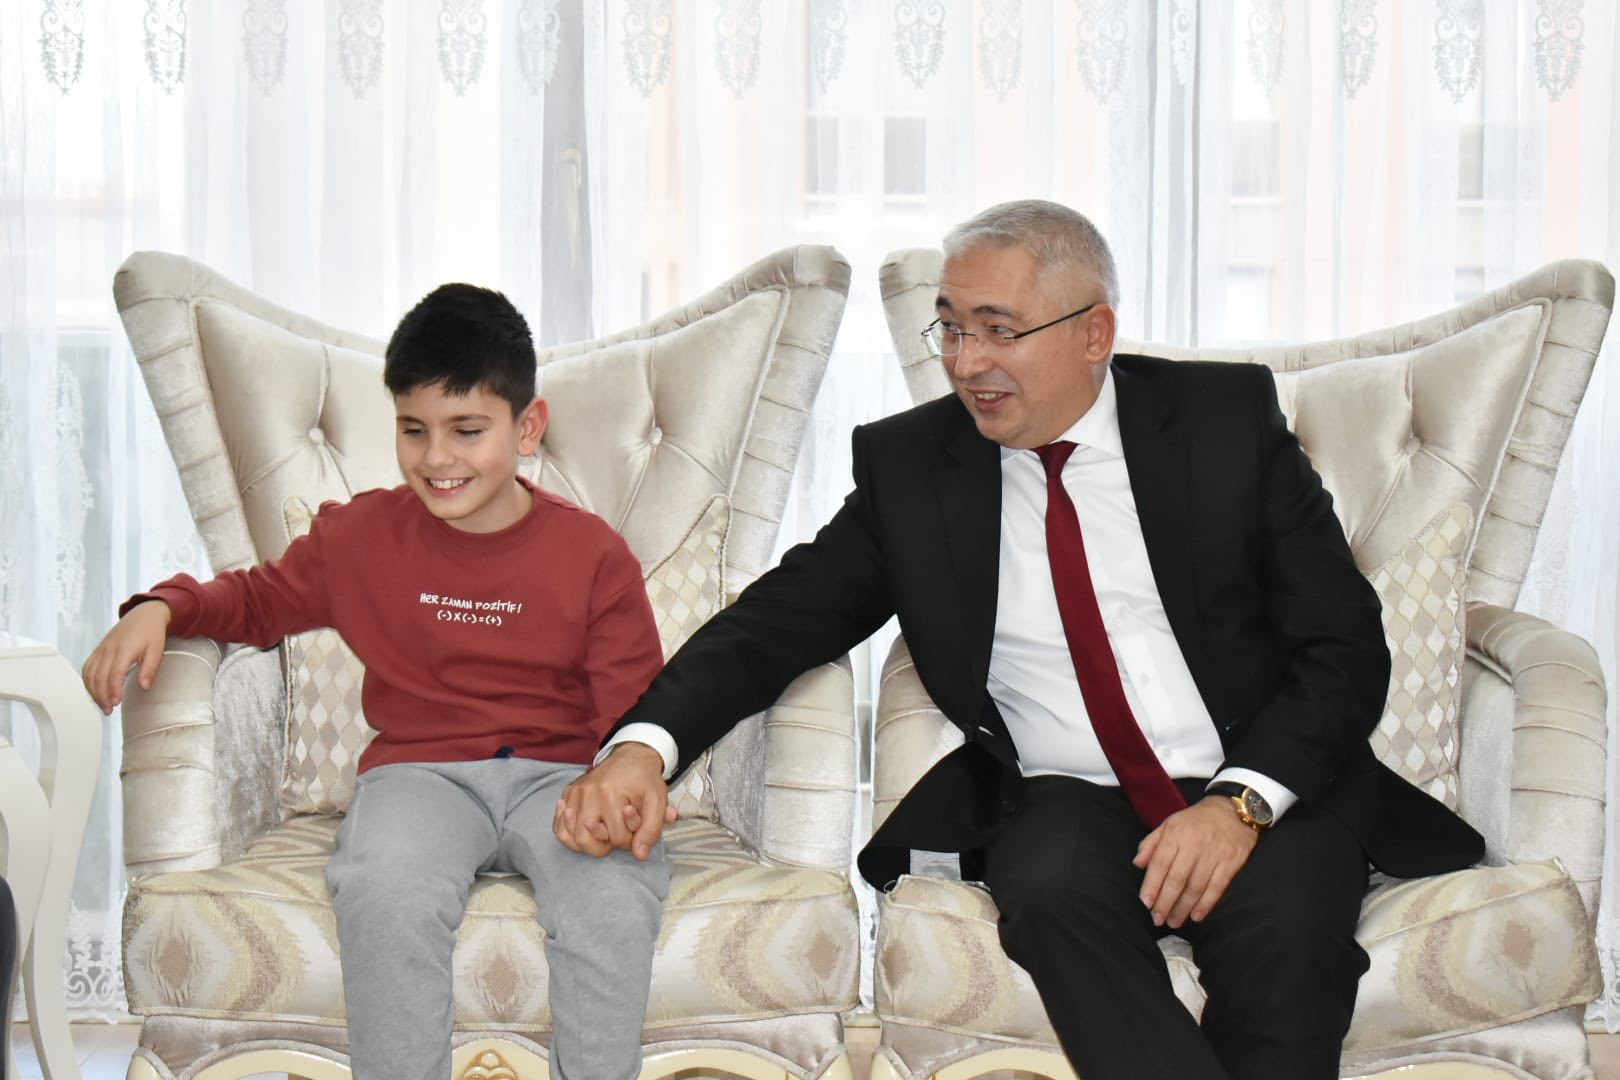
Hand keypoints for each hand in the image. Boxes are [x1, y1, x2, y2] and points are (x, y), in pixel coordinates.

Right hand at [80, 601, 171, 713]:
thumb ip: (150, 669)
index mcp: (124, 649)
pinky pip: (87, 666)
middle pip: (99, 676)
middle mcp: (109, 649)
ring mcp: (101, 649)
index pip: (114, 674)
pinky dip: (87, 681)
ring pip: (90, 673)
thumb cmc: (151, 632)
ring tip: (101, 704)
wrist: (144, 615)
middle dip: (101, 696)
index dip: (113, 690)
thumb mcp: (156, 650)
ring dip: (93, 691)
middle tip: (108, 710)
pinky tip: (93, 691)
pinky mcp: (98, 649)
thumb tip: (144, 687)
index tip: (115, 703)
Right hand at [553, 742, 674, 859]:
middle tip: (616, 835)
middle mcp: (589, 794)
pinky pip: (559, 826)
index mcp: (612, 795)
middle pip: (586, 841)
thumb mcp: (657, 802)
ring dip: (588, 843)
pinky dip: (569, 834)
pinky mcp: (569, 793)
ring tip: (602, 834)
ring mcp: (576, 793)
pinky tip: (583, 830)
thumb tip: (640, 855)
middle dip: (604, 846)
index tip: (635, 830)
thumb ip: (651, 830)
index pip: (617, 838)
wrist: (632, 757)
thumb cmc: (644, 780)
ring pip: (571, 837)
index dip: (630, 841)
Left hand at [1134, 795, 1259, 928]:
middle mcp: (1194, 844)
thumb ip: (1151, 844)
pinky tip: (1196, 916)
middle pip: (1177, 878)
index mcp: (1176, 833)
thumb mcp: (1169, 824)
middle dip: (1166, 902)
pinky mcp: (1231, 862)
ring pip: (1196, 886)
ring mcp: (1214, 854)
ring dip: (1183, 908)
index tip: (1146, 903)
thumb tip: (1137, 864)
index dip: (1152, 885)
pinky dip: (1206, 904)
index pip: (1160, 863)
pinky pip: (1217, 887)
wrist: (1233, 810)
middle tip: (1158, 919)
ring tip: (1174, 921)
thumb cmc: (1196, 820)